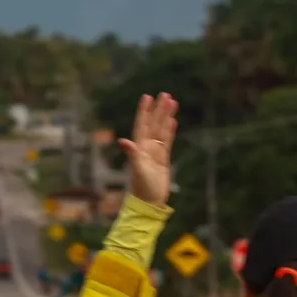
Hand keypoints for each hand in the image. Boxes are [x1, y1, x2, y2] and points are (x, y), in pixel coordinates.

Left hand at [118, 93, 177, 207]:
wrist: (150, 202)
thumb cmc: (142, 187)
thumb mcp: (137, 168)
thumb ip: (132, 153)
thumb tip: (122, 140)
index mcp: (139, 147)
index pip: (141, 124)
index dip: (144, 111)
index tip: (147, 96)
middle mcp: (146, 147)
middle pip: (153, 124)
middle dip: (158, 109)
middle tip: (165, 94)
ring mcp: (155, 153)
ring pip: (162, 130)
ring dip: (166, 117)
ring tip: (173, 102)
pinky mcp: (163, 159)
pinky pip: (167, 141)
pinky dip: (170, 131)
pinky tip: (173, 121)